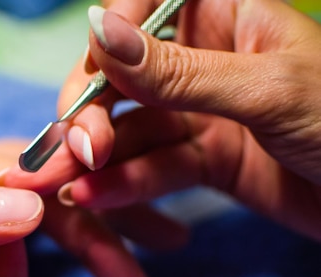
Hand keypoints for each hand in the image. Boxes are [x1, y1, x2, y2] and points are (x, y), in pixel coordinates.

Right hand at [12, 1, 320, 240]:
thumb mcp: (265, 90)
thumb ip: (177, 69)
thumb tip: (96, 28)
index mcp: (224, 12)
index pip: (143, 6)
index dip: (109, 35)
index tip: (93, 74)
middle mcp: (203, 57)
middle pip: (123, 75)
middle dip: (92, 110)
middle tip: (80, 148)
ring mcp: (200, 110)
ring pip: (132, 127)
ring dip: (98, 158)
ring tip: (69, 186)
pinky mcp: (203, 158)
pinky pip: (154, 166)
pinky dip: (125, 185)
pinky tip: (96, 199)